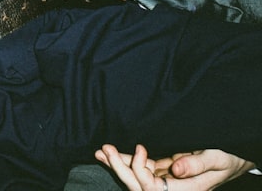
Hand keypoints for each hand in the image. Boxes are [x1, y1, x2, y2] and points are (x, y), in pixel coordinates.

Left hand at [96, 144, 253, 189]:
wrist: (232, 158)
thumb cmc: (228, 157)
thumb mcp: (216, 158)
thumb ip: (197, 164)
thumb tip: (175, 168)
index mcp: (185, 190)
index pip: (152, 188)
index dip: (141, 170)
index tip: (141, 147)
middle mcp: (172, 188)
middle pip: (138, 185)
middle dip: (120, 168)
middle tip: (105, 150)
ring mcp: (166, 180)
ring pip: (136, 177)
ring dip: (118, 164)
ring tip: (101, 151)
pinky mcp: (163, 170)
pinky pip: (141, 167)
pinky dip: (126, 160)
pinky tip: (111, 153)